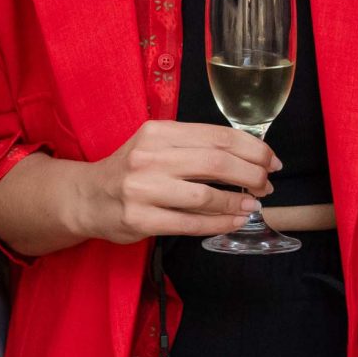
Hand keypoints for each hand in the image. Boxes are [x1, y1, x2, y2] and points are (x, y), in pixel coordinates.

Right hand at [70, 119, 274, 244]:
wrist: (86, 197)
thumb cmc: (130, 170)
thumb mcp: (156, 144)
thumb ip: (193, 145)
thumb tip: (247, 156)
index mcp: (158, 132)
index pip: (217, 136)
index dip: (252, 149)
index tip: (271, 160)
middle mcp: (149, 157)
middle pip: (216, 163)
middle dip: (251, 174)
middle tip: (267, 184)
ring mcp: (142, 190)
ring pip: (205, 196)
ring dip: (237, 202)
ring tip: (253, 204)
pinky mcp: (140, 219)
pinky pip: (190, 224)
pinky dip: (219, 224)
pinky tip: (234, 221)